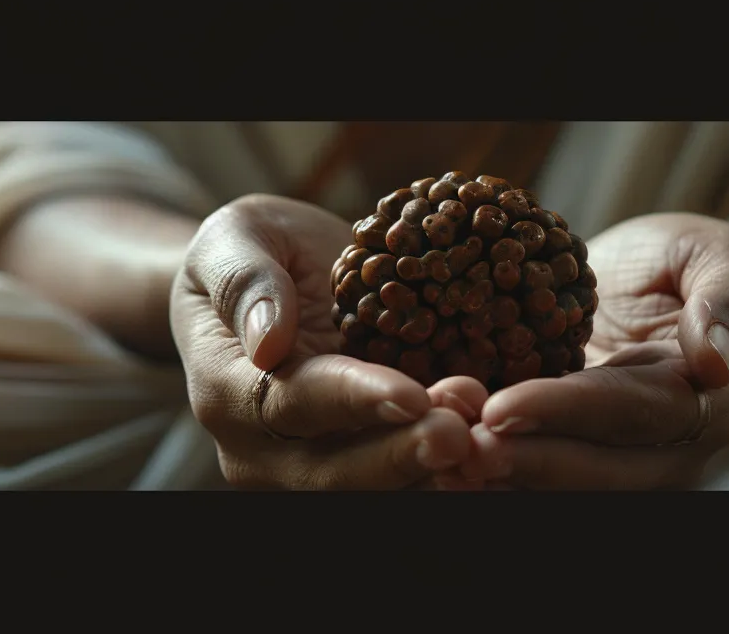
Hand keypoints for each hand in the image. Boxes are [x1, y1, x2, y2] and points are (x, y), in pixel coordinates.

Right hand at [171, 194, 477, 488]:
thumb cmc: (250, 256)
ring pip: (378, 490)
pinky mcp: (366, 466)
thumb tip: (267, 339)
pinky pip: (410, 483)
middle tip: (463, 431)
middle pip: (336, 472)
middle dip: (403, 455)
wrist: (270, 289)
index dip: (355, 402)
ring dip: (435, 469)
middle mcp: (268, 451)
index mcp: (229, 393)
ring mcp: (317, 468)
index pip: (292, 406)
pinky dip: (453, 474)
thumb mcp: (234, 238)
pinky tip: (499, 451)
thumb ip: (244, 279)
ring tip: (487, 432)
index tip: (412, 393)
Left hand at [459, 213, 728, 488]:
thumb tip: (716, 360)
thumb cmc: (696, 262)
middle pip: (590, 470)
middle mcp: (660, 449)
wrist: (665, 284)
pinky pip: (530, 473)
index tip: (503, 408)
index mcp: (704, 403)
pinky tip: (430, 454)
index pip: (628, 414)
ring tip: (433, 452)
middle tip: (455, 448)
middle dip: (520, 462)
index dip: (565, 415)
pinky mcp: (569, 453)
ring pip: (556, 486)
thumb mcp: (723, 255)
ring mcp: (614, 461)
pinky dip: (483, 471)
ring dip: (494, 475)